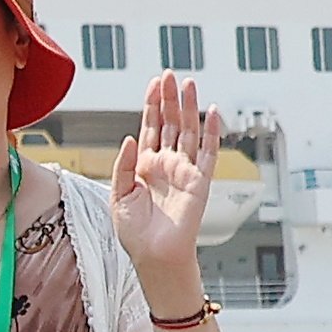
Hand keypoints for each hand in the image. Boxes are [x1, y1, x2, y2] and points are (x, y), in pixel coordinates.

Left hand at [109, 72, 220, 300]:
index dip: (152, 106)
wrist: (153, 256)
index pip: (150, 128)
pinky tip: (213, 112)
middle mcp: (166, 164)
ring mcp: (185, 171)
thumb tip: (129, 137)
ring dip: (189, 108)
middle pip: (170, 124)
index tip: (153, 83)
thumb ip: (123, 165)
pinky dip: (213, 133)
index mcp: (145, 166)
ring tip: (188, 84)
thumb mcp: (118, 195)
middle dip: (170, 99)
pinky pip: (209, 153)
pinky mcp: (201, 182)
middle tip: (170, 75)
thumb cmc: (134, 233)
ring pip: (189, 132)